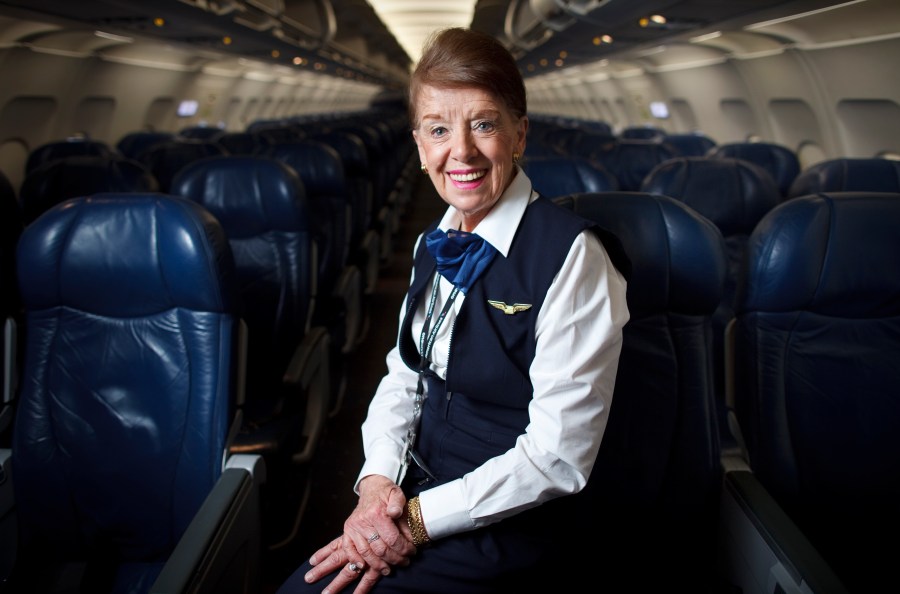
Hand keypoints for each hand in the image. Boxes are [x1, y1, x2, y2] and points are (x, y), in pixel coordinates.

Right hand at [303, 475, 416, 592]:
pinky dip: (356, 560)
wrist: (371, 488)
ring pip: (366, 553)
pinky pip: (349, 550)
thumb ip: (398, 503)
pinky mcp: (347, 531)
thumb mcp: (396, 493)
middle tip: (404, 562)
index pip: (392, 539)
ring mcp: (353, 527)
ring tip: (388, 569)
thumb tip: (396, 512)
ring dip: (378, 565)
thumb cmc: (386, 493)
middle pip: (380, 549)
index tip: (412, 552)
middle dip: (395, 559)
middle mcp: (363, 521)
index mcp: (376, 513)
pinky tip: (364, 567)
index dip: (404, 549)